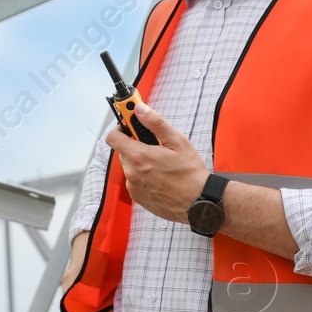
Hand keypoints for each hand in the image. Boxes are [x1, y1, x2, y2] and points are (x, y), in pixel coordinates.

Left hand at [104, 101, 209, 223]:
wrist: (199, 203)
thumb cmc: (190, 173)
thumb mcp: (177, 142)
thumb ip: (155, 123)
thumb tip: (139, 109)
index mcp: (139, 157)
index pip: (113, 137)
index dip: (121, 128)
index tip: (131, 126)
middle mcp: (131, 173)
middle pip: (123, 151)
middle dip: (136, 146)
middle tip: (155, 147)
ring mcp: (133, 187)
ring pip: (130, 166)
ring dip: (140, 162)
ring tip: (162, 165)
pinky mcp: (138, 197)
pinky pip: (134, 181)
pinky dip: (143, 176)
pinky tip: (161, 178)